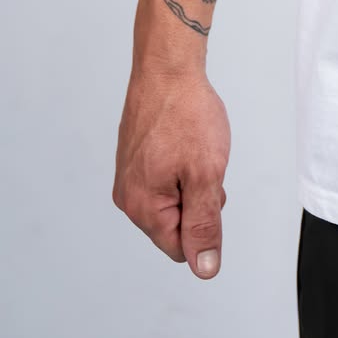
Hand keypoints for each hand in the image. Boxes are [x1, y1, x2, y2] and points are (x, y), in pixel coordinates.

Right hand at [113, 66, 230, 278]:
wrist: (167, 68)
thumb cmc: (186, 114)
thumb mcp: (206, 175)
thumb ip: (205, 225)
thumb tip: (204, 269)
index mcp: (142, 207)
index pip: (181, 248)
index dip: (205, 224)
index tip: (209, 189)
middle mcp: (128, 197)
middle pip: (175, 225)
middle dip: (198, 201)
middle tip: (204, 165)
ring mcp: (128, 177)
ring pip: (172, 200)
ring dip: (190, 183)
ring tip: (195, 150)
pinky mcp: (133, 160)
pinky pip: (163, 180)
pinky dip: (180, 167)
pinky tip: (185, 142)